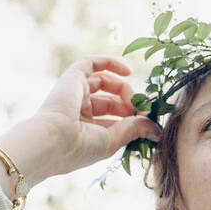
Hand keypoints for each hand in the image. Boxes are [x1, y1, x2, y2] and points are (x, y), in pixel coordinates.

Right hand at [19, 54, 162, 180]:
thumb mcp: (113, 140)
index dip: (131, 118)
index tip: (147, 121)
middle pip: (111, 100)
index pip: (114, 120)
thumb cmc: (80, 147)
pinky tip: (128, 71)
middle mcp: (78, 111)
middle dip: (129, 104)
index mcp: (85, 130)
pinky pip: (92, 63)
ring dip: (123, 88)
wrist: (52, 140)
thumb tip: (158, 131)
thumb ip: (135, 130)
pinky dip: (110, 62)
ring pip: (104, 82)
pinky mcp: (72, 77)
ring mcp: (75, 93)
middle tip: (141, 110)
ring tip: (133, 99)